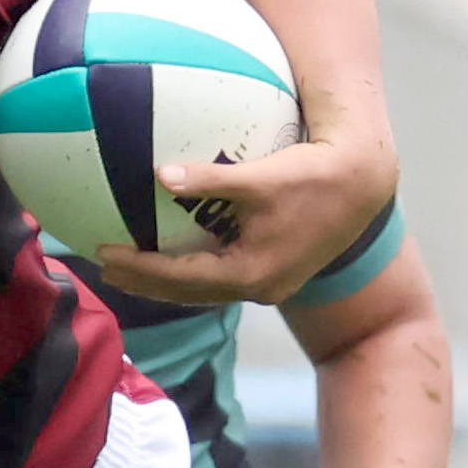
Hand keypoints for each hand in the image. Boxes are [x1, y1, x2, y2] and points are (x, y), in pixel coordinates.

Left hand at [90, 134, 398, 307]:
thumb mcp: (260, 178)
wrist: (364, 186)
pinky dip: (193, 268)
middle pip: (186, 293)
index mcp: (249, 273)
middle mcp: (256, 288)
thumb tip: (158, 175)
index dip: (138, 268)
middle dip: (144, 281)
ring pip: (204, 289)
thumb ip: (209, 180)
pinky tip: (176, 251)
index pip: (178, 278)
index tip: (103, 253)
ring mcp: (268, 285)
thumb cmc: (314, 176)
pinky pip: (222, 276)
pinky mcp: (276, 272)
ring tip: (130, 265)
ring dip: (166, 279)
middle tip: (104, 266)